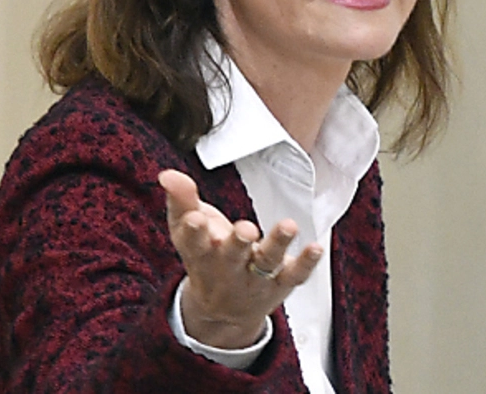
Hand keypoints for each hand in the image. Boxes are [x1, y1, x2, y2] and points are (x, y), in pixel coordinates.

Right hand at [158, 169, 323, 348]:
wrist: (223, 310)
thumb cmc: (206, 257)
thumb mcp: (187, 230)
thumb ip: (181, 200)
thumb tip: (168, 174)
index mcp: (202, 253)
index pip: (194, 243)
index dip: (195, 231)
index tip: (196, 218)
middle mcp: (229, 268)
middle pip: (233, 255)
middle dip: (239, 242)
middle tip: (246, 229)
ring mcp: (256, 278)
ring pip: (267, 262)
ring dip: (278, 244)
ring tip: (289, 226)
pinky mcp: (280, 283)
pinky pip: (295, 275)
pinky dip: (306, 263)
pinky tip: (316, 247)